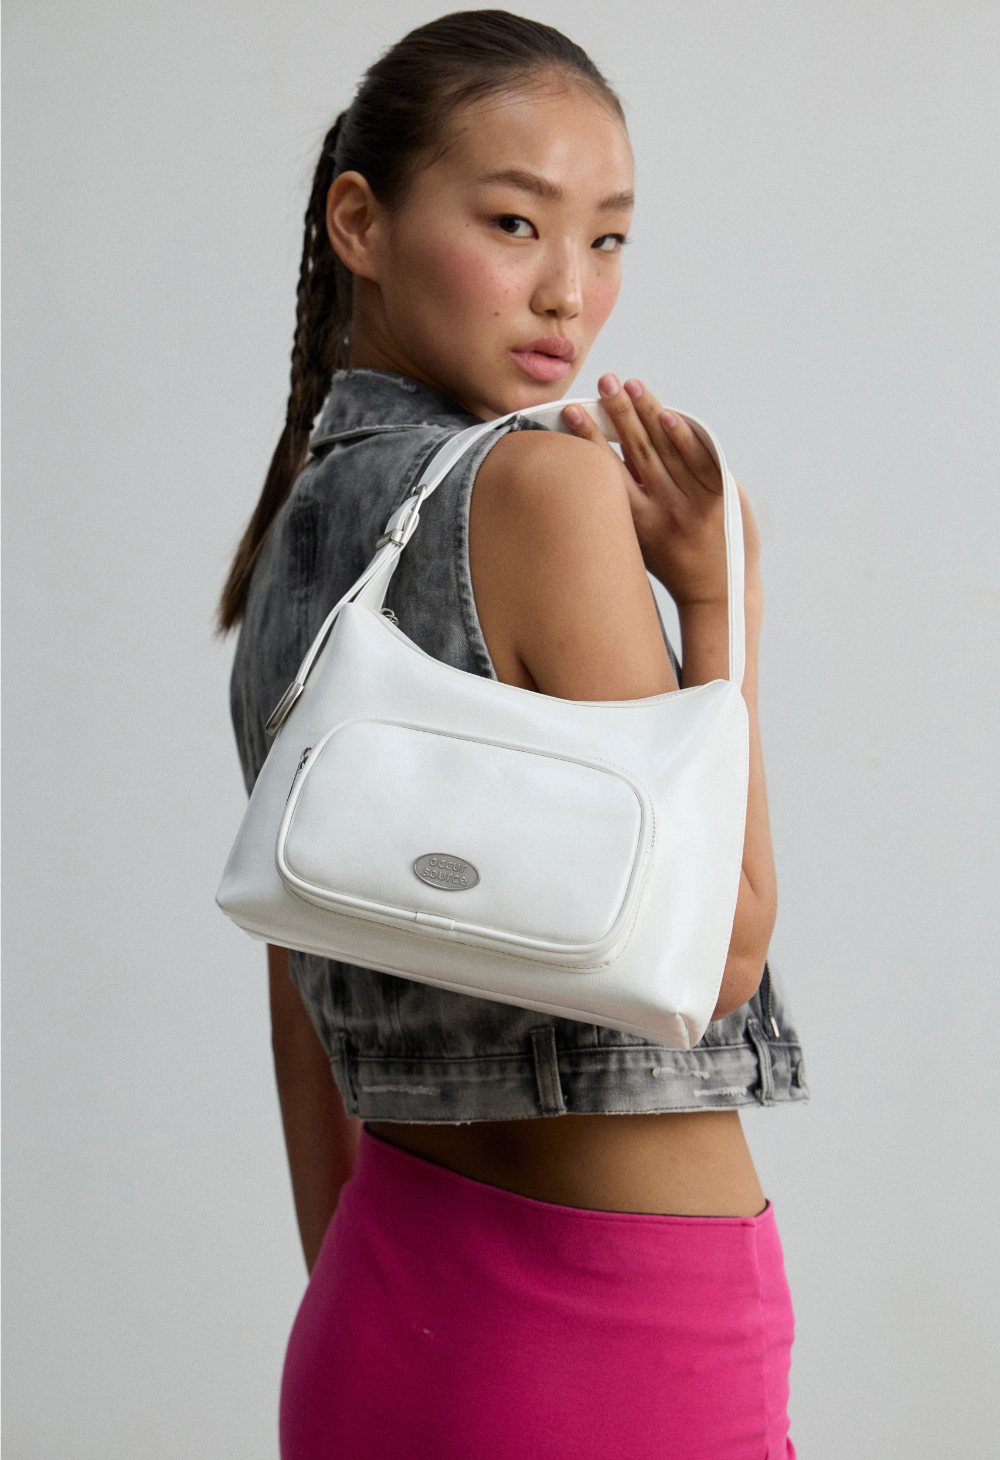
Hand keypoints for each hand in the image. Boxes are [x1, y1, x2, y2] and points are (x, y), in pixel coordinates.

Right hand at [563, 375, 756, 607]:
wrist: (720, 593)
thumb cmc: (673, 564)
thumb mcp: (640, 541)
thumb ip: (628, 504)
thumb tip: (608, 458)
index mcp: (637, 522)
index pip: (608, 471)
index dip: (588, 438)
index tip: (571, 411)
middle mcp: (663, 511)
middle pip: (637, 452)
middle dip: (618, 413)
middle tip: (604, 381)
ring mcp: (694, 502)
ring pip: (666, 449)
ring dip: (648, 413)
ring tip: (631, 385)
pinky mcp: (722, 497)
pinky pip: (700, 460)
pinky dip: (683, 436)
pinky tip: (668, 414)